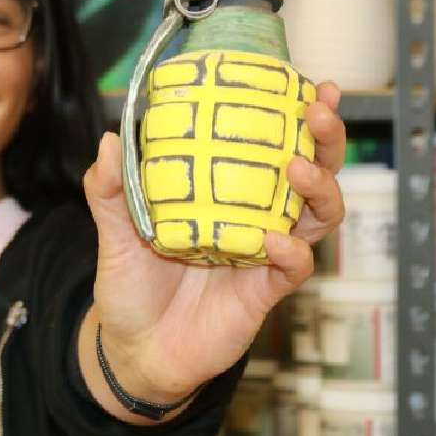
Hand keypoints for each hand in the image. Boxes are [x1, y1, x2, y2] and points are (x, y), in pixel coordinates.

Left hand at [78, 82, 346, 421]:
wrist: (132, 351)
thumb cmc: (131, 286)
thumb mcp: (114, 229)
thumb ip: (110, 187)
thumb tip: (110, 138)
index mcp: (228, 193)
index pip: (274, 145)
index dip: (298, 116)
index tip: (311, 84)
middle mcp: (256, 217)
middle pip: (312, 172)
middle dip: (326, 140)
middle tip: (319, 113)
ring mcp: (265, 255)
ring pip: (318, 216)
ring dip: (319, 188)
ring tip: (299, 168)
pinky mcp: (264, 293)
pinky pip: (294, 267)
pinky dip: (291, 251)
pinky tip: (273, 239)